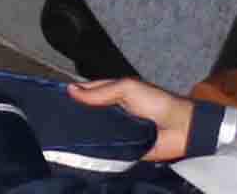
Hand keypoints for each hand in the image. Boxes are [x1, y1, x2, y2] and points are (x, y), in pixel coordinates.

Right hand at [67, 78, 198, 161]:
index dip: (72, 93)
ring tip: (65, 131)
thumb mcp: (127, 88)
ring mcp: (117, 130)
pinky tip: (83, 145)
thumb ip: (100, 92)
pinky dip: (96, 146)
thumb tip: (70, 90)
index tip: (53, 96)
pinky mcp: (123, 148)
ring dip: (84, 130)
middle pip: (87, 112)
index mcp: (112, 93)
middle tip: (56, 116)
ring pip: (93, 130)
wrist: (183, 129)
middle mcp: (112, 111)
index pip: (86, 92)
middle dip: (75, 114)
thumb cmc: (158, 102)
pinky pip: (105, 147)